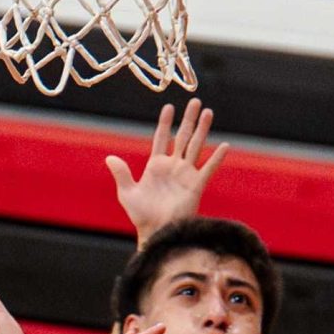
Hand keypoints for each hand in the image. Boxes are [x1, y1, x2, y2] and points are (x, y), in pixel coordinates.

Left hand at [105, 98, 227, 245]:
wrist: (155, 232)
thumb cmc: (141, 215)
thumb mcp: (127, 193)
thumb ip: (121, 174)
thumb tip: (109, 158)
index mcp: (155, 166)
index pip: (162, 138)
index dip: (166, 123)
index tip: (169, 107)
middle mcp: (172, 167)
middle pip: (183, 137)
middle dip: (189, 119)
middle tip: (195, 101)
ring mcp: (185, 174)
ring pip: (196, 146)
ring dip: (202, 129)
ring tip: (208, 112)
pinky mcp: (196, 185)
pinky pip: (208, 168)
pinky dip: (216, 158)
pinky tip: (224, 145)